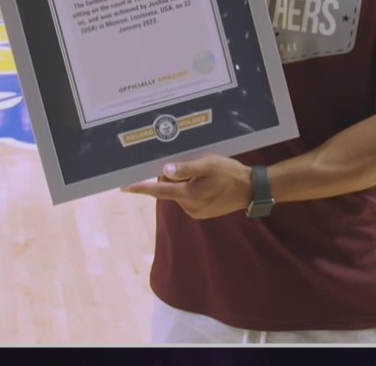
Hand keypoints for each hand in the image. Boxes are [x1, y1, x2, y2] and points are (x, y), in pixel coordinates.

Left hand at [121, 155, 253, 219]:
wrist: (252, 190)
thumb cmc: (230, 174)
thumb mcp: (208, 164)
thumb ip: (186, 168)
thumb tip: (164, 171)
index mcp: (188, 194)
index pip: (158, 191)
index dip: (141, 188)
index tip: (124, 187)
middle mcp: (189, 206)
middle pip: (169, 188)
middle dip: (173, 176)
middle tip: (190, 163)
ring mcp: (196, 211)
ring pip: (179, 193)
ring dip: (184, 182)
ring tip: (204, 173)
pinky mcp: (202, 213)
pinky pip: (188, 198)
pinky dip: (191, 189)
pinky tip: (207, 182)